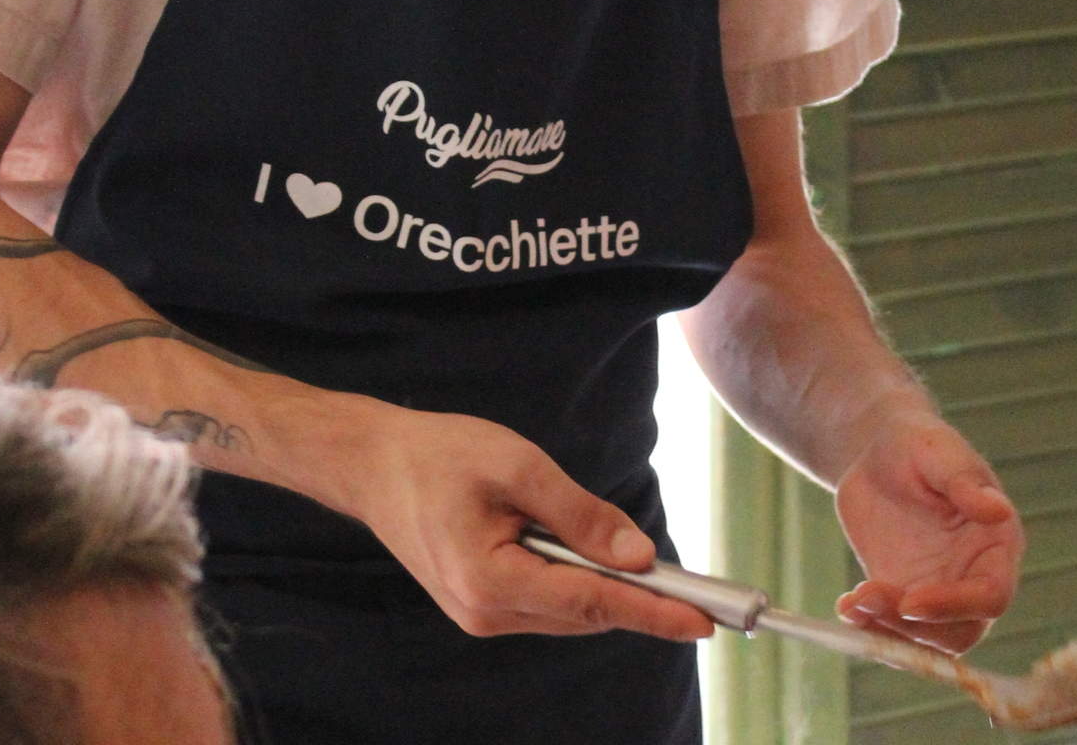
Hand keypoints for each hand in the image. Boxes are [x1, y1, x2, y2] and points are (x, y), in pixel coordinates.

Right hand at [345, 402, 714, 642]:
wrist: (373, 464)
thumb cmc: (439, 455)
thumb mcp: (518, 466)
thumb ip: (580, 515)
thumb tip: (639, 557)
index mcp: (491, 580)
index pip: (593, 602)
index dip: (655, 612)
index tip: (704, 622)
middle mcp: (485, 613)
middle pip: (587, 613)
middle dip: (644, 602)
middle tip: (703, 594)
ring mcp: (481, 616)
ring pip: (571, 611)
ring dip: (610, 590)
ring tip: (649, 569)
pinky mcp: (480, 606)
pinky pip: (549, 603)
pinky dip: (580, 585)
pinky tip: (591, 557)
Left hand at [833, 411, 1023, 654]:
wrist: (877, 452)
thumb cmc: (918, 443)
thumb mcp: (939, 452)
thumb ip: (966, 484)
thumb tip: (999, 511)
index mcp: (996, 545)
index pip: (991, 596)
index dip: (955, 606)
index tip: (911, 601)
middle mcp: (972, 577)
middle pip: (959, 633)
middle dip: (915, 629)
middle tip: (869, 600)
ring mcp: (937, 590)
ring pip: (923, 640)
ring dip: (887, 632)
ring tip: (852, 603)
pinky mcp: (901, 593)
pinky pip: (891, 627)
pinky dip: (868, 626)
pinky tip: (846, 605)